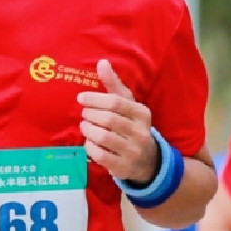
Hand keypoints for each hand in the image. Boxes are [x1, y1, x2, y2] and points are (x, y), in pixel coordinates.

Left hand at [78, 60, 159, 184]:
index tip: (81, 98)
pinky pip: (100, 155)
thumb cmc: (132, 127)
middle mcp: (141, 132)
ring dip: (88, 129)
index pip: (116, 102)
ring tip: (84, 126)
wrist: (148, 161)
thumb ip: (114, 85)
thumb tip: (102, 62)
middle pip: (108, 119)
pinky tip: (89, 142)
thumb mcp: (128, 106)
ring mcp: (133, 151)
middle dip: (90, 114)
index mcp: (142, 114)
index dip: (95, 99)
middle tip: (84, 113)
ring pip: (103, 137)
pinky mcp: (123, 167)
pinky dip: (90, 147)